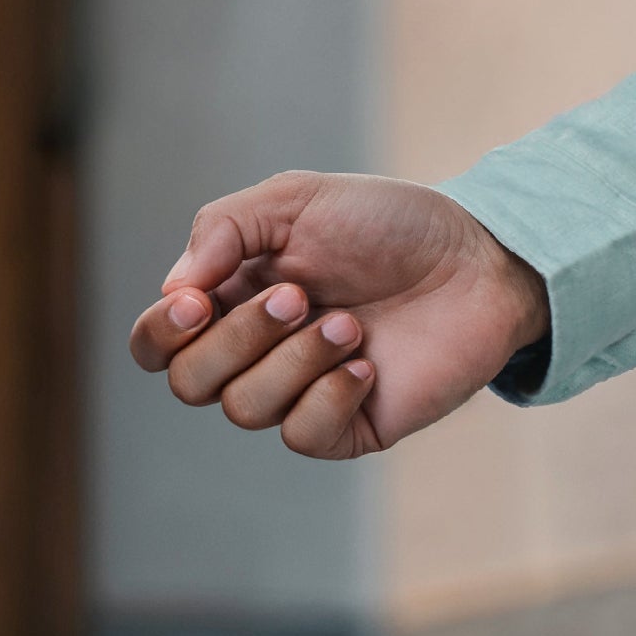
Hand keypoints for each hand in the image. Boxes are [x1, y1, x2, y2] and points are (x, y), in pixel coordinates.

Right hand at [126, 173, 549, 460]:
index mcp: (232, 299)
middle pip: (190, 381)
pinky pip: (301, 436)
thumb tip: (173, 291)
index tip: (197, 300)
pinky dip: (330, 394)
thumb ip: (222, 230)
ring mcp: (300, 393)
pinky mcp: (347, 426)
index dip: (161, 332)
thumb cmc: (390, 224)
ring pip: (245, 408)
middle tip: (302, 296)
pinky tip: (368, 363)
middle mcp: (256, 353)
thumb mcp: (296, 200)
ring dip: (296, 359)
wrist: (478, 258)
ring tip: (351, 322)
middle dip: (240, 337)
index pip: (157, 343)